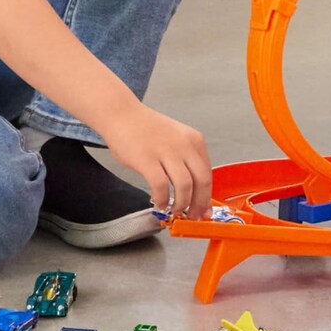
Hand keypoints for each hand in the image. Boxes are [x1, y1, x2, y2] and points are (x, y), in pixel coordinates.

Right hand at [104, 103, 212, 218]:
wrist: (122, 115)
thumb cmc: (147, 130)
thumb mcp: (176, 139)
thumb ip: (186, 160)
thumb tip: (194, 190)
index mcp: (195, 140)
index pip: (208, 173)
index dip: (207, 195)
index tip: (205, 210)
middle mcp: (185, 145)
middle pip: (202, 181)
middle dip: (200, 203)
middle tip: (193, 216)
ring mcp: (166, 152)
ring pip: (185, 186)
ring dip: (182, 204)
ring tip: (175, 210)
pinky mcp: (147, 159)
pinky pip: (161, 186)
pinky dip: (162, 199)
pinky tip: (158, 202)